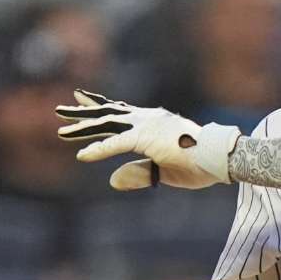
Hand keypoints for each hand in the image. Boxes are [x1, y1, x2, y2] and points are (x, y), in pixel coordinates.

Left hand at [55, 90, 241, 190]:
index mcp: (154, 122)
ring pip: (106, 124)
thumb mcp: (162, 171)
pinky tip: (81, 156)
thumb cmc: (198, 164)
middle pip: (108, 114)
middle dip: (83, 113)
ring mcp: (146, 126)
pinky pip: (115, 144)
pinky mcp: (146, 138)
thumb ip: (137, 172)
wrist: (219, 158)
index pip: (121, 111)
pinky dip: (98, 150)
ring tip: (61, 130)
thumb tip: (111, 180)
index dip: (100, 106)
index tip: (82, 99)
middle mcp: (147, 118)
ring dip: (82, 128)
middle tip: (61, 109)